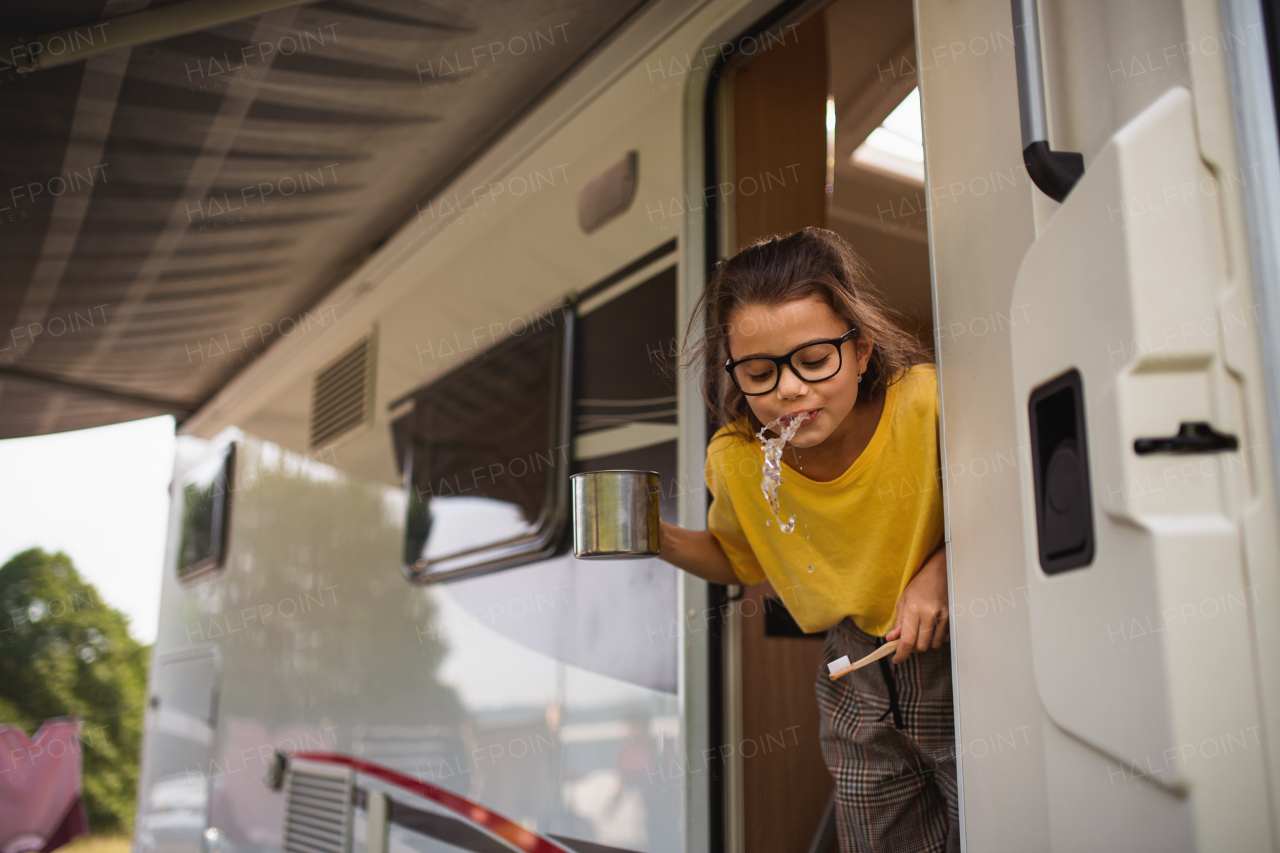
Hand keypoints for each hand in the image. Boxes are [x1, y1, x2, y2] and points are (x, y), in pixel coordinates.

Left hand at [885, 546, 947, 663]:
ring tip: (920, 633)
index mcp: (913, 609)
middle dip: (913, 649)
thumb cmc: (919, 586)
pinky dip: (936, 639)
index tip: (897, 659)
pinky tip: (932, 629)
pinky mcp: (952, 617)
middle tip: (908, 642)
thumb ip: (899, 622)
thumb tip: (892, 639)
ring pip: (933, 644)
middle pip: (921, 646)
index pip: (907, 640)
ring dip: (925, 644)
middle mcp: (928, 613)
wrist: (939, 572)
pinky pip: (943, 639)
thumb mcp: (903, 601)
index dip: (901, 654)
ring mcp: (942, 616)